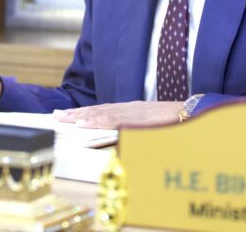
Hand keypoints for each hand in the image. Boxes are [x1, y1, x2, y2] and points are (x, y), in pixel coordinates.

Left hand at [53, 101, 180, 128]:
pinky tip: (84, 124)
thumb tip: (120, 137)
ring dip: (81, 116)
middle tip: (55, 115)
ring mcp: (130, 112)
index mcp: (129, 109)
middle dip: (75, 112)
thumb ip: (133, 129)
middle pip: (96, 109)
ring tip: (64, 119)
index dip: (83, 112)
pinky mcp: (135, 119)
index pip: (101, 110)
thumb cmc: (171, 121)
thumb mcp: (149, 124)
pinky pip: (112, 121)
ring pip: (100, 113)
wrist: (190, 112)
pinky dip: (96, 122)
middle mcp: (127, 108)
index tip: (66, 114)